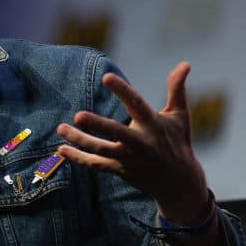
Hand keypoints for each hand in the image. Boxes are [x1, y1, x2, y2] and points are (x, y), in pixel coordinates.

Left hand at [56, 61, 210, 225]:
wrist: (179, 182)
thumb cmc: (178, 141)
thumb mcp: (180, 115)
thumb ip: (176, 89)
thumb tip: (184, 63)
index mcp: (154, 125)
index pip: (137, 104)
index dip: (122, 90)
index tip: (106, 76)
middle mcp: (141, 143)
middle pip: (116, 133)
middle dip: (97, 124)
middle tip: (77, 115)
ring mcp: (129, 159)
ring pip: (101, 150)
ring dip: (79, 141)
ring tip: (60, 128)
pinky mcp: (120, 170)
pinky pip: (96, 164)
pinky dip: (78, 158)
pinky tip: (61, 149)